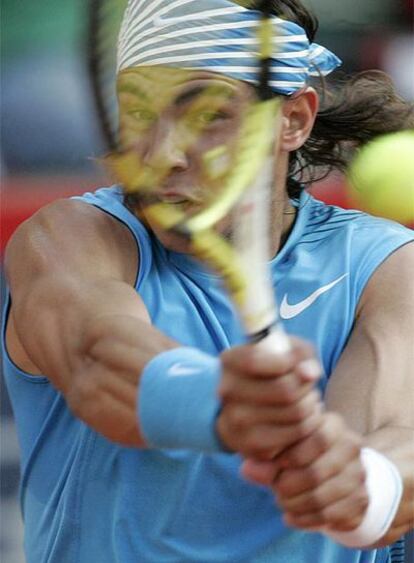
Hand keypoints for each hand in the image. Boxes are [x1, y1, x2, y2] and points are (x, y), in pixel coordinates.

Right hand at [216, 338, 322, 459]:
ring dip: (312, 406)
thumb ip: (300, 355)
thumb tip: (309, 374)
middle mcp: (227, 392)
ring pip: (296, 414)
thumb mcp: (284, 350)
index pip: (256, 360)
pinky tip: (303, 419)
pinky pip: (296, 437)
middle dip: (308, 387)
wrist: (247, 407)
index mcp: (229, 362)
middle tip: (310, 386)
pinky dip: (309, 427)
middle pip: (286, 390)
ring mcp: (235, 422)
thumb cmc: (272, 370)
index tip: (300, 363)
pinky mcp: (250, 447)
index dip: (288, 361)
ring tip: (310, 401)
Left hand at [241, 412, 368, 532]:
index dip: (292, 455)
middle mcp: (350, 446)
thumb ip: (265, 458)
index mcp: (332, 425)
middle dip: (288, 485)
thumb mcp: (282, 450)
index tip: (276, 464)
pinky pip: (329, 515)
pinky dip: (305, 519)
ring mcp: (358, 474)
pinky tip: (291, 516)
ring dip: (294, 504)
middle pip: (316, 472)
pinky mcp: (360, 500)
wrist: (336, 475)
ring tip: (281, 502)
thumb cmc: (300, 455)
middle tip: (275, 489)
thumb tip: (247, 469)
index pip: (317, 438)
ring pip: (321, 497)